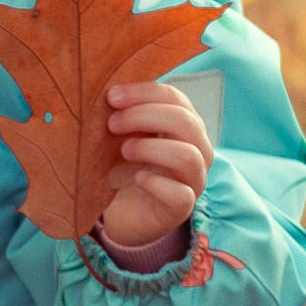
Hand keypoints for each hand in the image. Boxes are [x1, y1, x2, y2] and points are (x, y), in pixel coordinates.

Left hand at [99, 79, 213, 252]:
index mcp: (185, 125)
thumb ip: (123, 114)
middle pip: (184, 121)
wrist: (123, 212)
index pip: (175, 98)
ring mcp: (193, 179)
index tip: (112, 97)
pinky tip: (137, 178)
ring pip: (188, 156)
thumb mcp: (123, 135)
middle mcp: (197, 149)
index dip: (144, 92)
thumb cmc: (124, 166)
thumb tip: (107, 93)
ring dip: (151, 148)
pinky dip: (157, 183)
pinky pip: (180, 194)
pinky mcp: (181, 207)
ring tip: (124, 150)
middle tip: (112, 124)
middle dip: (144, 116)